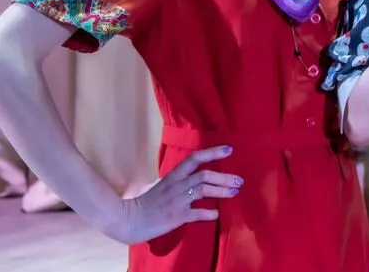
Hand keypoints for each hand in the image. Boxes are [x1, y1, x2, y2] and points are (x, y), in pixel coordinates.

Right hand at [104, 145, 242, 244]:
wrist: (129, 220)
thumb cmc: (146, 202)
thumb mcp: (161, 185)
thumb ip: (178, 180)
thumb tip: (195, 176)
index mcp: (173, 176)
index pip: (194, 159)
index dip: (212, 153)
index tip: (229, 150)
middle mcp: (176, 185)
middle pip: (204, 175)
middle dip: (224, 177)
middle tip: (239, 180)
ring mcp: (177, 201)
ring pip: (203, 190)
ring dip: (221, 191)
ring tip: (234, 192)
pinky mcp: (176, 216)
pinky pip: (196, 213)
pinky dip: (209, 213)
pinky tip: (217, 214)